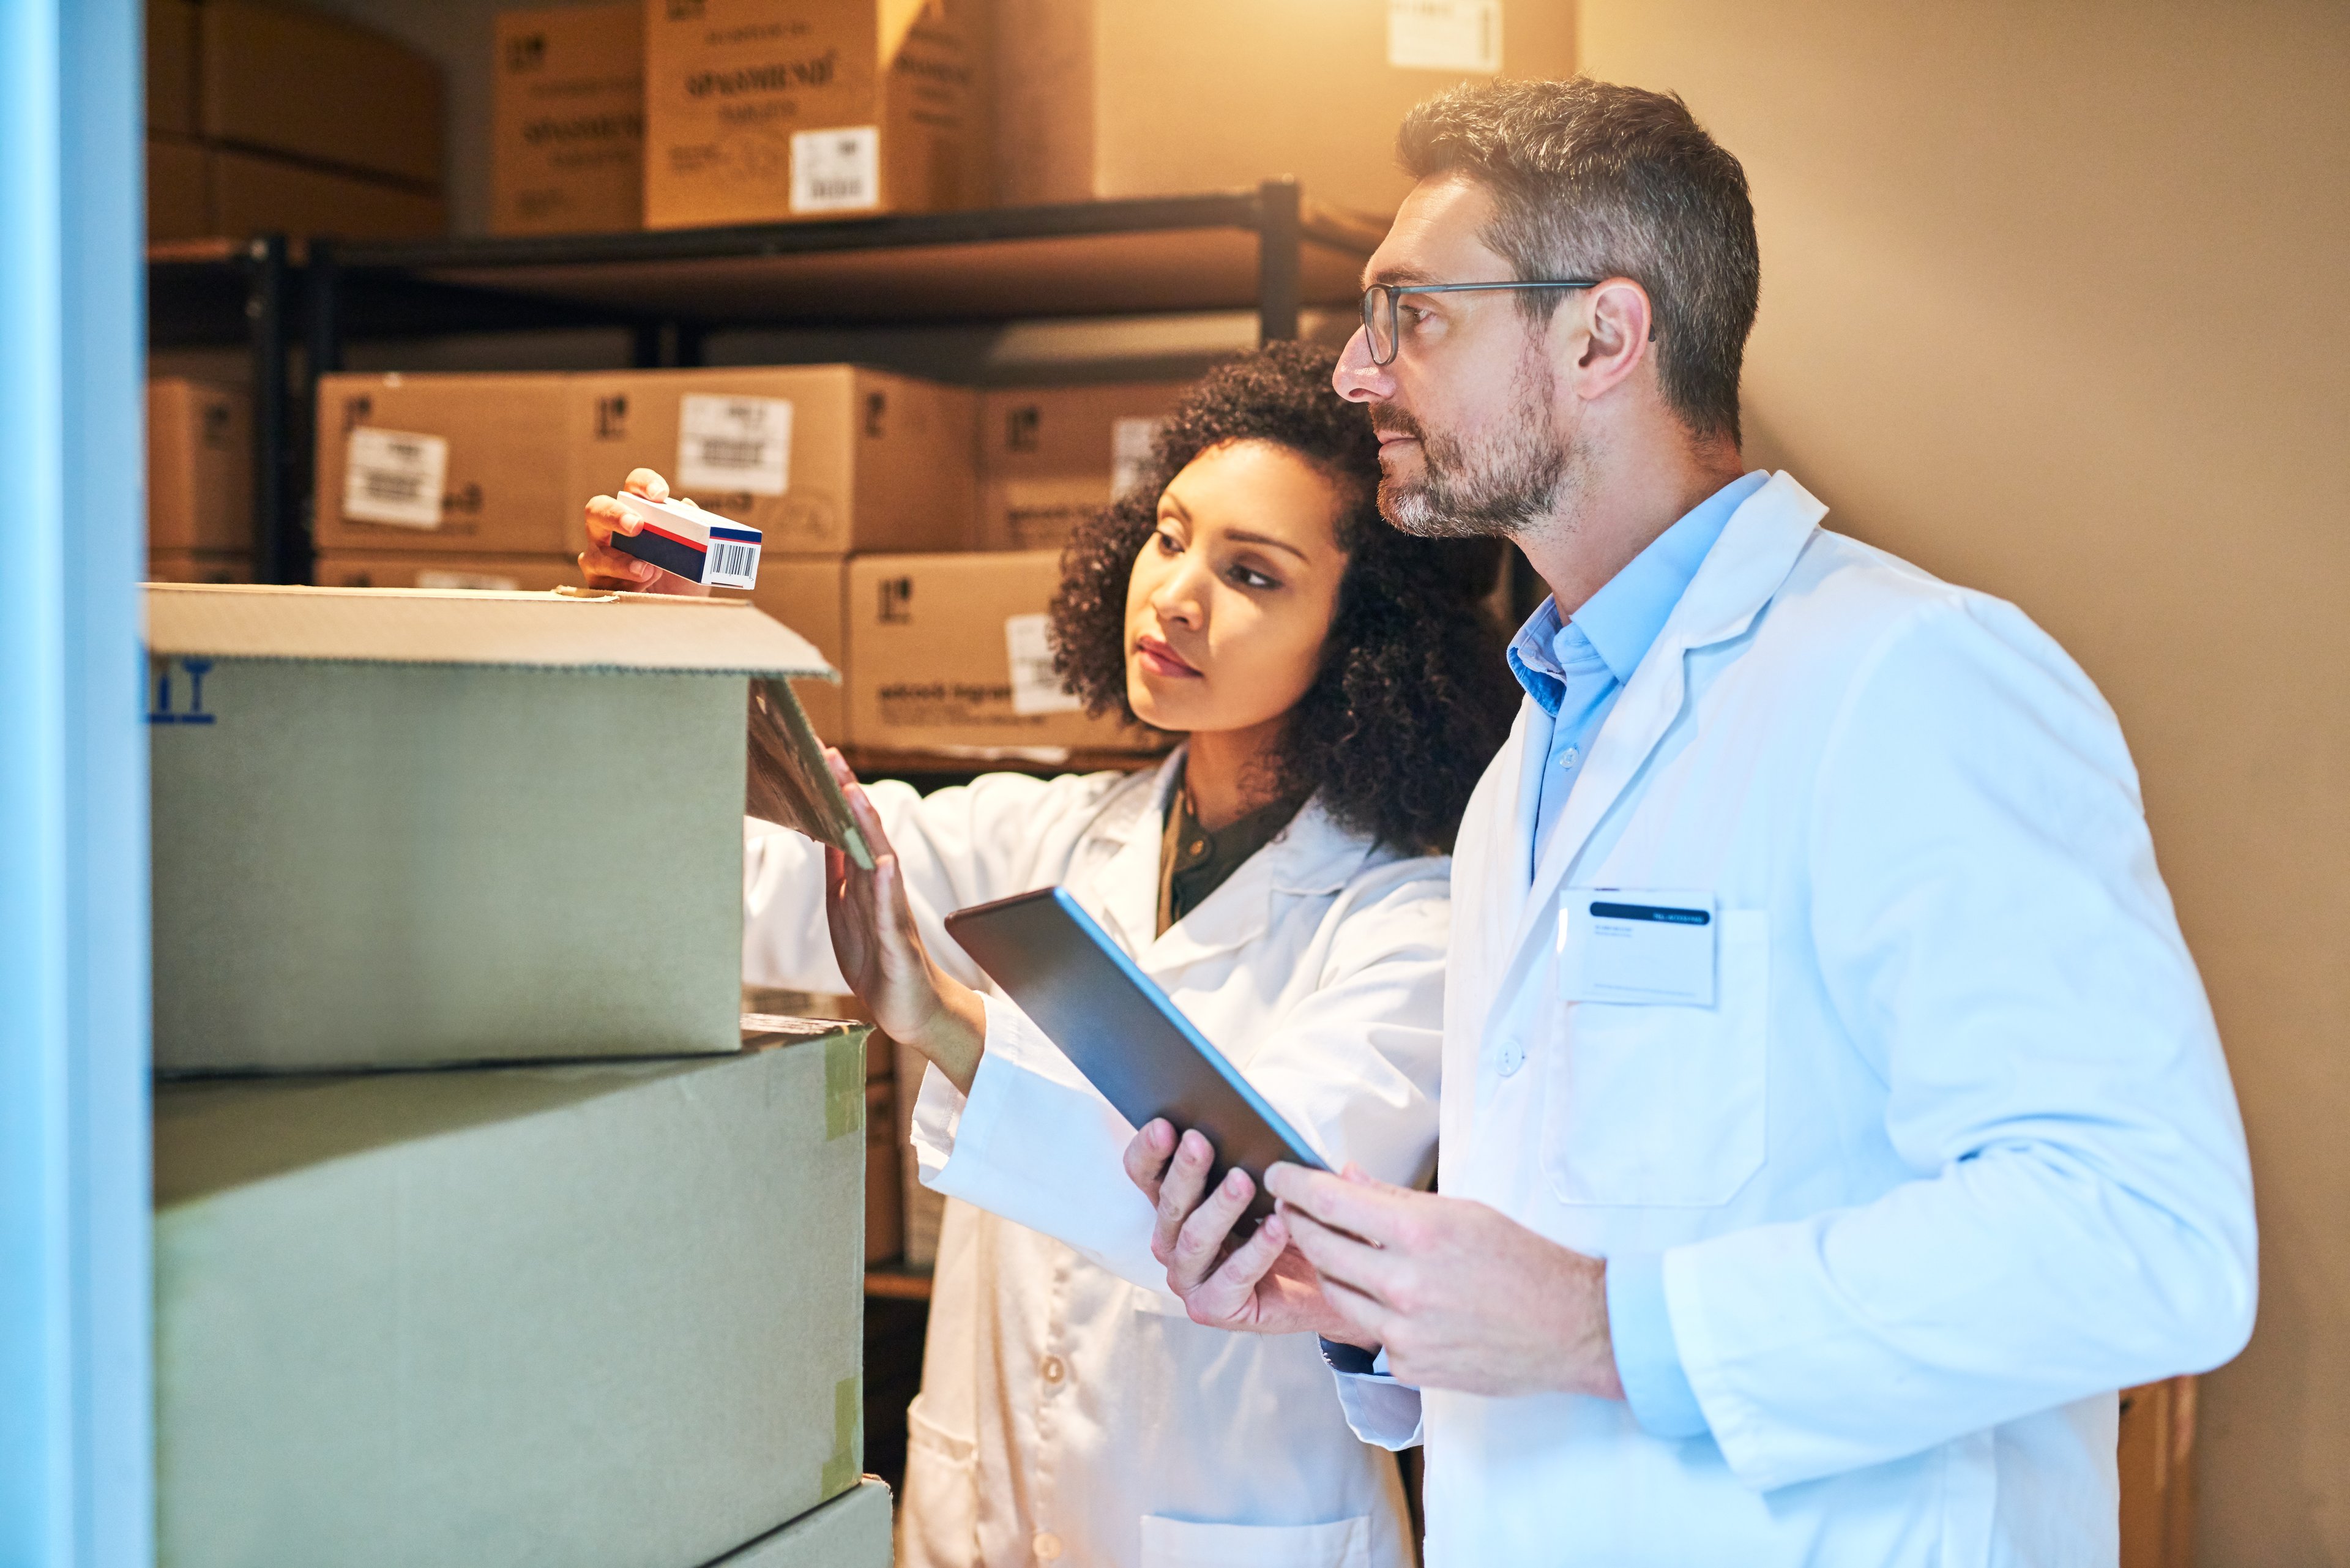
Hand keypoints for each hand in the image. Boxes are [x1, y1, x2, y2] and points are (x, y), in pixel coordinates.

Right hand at [578, 467, 711, 595]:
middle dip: (615, 515)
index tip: (661, 494)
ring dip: (620, 562)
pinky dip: (624, 585)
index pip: (633, 487)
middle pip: (597, 509)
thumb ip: (693, 529)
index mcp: (636, 513)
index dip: (644, 483)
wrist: (680, 609)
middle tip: (637, 526)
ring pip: (595, 554)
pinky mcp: (600, 585)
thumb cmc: (681, 576)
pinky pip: (603, 584)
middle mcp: (611, 530)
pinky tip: (641, 588)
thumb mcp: (695, 554)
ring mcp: (601, 558)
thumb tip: (687, 506)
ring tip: (645, 569)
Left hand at [821, 749, 985, 1093]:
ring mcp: (895, 917)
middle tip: (833, 758)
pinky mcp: (900, 948)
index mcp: (867, 884)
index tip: (823, 757)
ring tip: (855, 795)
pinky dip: (887, 889)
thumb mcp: (848, 912)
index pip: (852, 831)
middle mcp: (884, 892)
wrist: (913, 1012)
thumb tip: (824, 834)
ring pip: (881, 864)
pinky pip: (893, 915)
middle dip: (851, 797)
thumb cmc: (881, 961)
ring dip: (869, 829)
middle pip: (867, 835)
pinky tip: (882, 865)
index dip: (838, 796)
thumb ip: (840, 874)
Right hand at [1122, 1120, 1365, 1340]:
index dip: (1149, 1150)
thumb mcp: (1276, 1183)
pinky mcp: (1214, 1308)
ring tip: (1244, 1181)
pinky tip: (1277, 1226)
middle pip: (1169, 1203)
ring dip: (1219, 1208)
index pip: (1146, 1173)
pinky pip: (1232, 1277)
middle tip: (1200, 1142)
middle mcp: (1173, 1242)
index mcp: (1177, 1204)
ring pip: (1195, 1239)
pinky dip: (1256, 1250)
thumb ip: (1267, 1156)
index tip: (1165, 1124)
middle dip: (1185, 1171)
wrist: (1328, 1280)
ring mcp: (1190, 1278)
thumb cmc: (1294, 1226)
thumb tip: (1269, 1132)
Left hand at [1266, 1163, 1623, 1398]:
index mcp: (1419, 1234)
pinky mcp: (1407, 1365)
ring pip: (1336, 1291)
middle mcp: (1404, 1285)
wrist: (1569, 1328)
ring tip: (1332, 1246)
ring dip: (1327, 1265)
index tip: (1277, 1173)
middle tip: (1291, 1208)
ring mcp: (1403, 1331)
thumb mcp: (1462, 1213)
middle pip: (1320, 1247)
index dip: (1295, 1184)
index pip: (1332, 1201)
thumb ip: (1395, 1199)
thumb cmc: (1522, 1263)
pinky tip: (1385, 1295)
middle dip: (1298, 1222)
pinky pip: (1367, 1330)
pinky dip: (1368, 1308)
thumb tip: (1346, 1177)